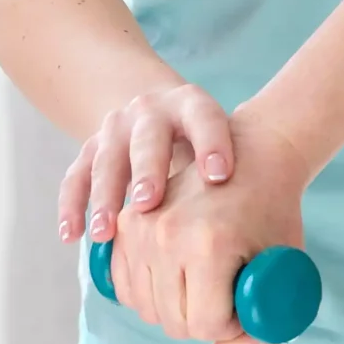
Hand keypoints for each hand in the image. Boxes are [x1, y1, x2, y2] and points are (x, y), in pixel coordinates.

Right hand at [59, 82, 234, 244]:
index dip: (212, 144)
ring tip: (106, 233)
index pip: (204, 118)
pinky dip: (72, 206)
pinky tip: (72, 236)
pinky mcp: (89, 150)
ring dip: (104, 196)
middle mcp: (150, 111)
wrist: (159, 112)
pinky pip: (76, 177)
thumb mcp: (228, 146)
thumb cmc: (207, 147)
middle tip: (148, 204)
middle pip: (148, 138)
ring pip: (106, 159)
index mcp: (192, 105)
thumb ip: (246, 178)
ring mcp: (115, 129)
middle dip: (147, 171)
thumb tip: (271, 238)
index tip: (219, 176)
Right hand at [103, 107, 310, 343]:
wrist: (253, 153)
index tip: (248, 297)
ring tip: (207, 279)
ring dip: (176, 309)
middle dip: (204, 320)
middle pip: (174, 322)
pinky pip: (127, 288)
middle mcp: (166, 234)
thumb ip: (263, 324)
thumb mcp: (283, 265)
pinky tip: (179, 277)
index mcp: (209, 243)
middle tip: (230, 289)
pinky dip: (151, 294)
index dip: (233, 324)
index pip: (207, 325)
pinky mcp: (125, 224)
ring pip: (148, 310)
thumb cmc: (275, 212)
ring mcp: (140, 227)